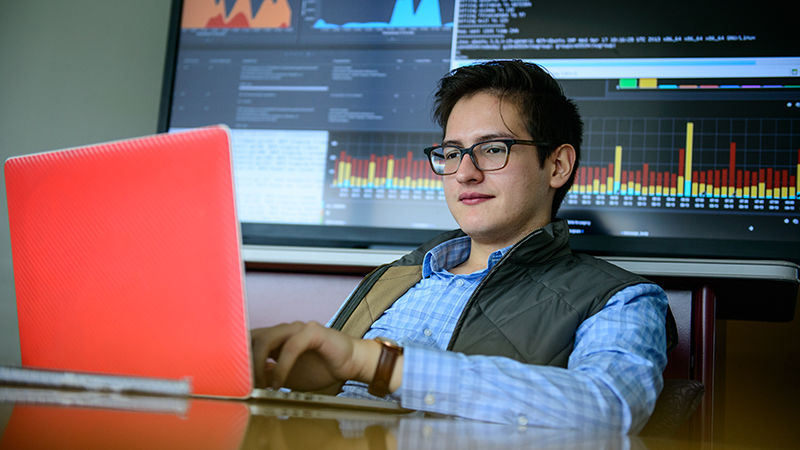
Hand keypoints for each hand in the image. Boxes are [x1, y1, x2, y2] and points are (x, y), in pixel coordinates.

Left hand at [251, 321, 378, 391]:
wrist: (351, 363)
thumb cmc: (321, 368)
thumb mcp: (287, 377)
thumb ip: (268, 375)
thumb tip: (246, 382)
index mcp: (277, 338)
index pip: (249, 340)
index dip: (239, 357)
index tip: (235, 380)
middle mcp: (284, 329)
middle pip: (253, 337)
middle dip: (245, 361)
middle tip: (246, 385)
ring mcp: (298, 328)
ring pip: (268, 338)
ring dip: (260, 364)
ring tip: (261, 385)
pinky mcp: (313, 332)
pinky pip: (291, 347)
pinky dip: (282, 367)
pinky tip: (280, 384)